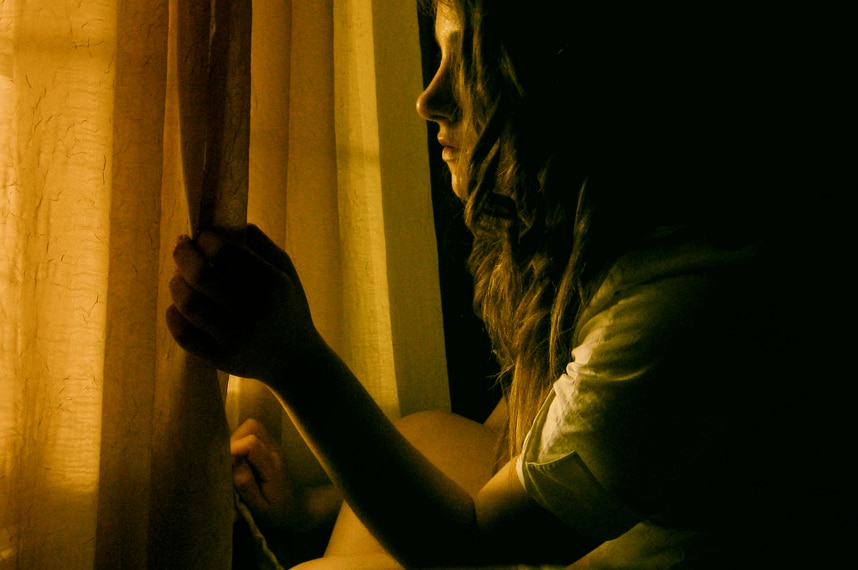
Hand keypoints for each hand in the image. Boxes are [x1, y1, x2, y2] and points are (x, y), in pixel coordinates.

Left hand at [167, 224, 321, 380]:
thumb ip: (260, 244)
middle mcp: (252, 311)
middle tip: (182, 247)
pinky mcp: (219, 357)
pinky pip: (182, 333)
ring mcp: (234, 337)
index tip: (202, 236)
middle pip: (200, 275)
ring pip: (187, 303)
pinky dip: (174, 314)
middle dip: (183, 254)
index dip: (206, 239)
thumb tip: (223, 224)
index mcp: (271, 285)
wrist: (294, 359)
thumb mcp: (286, 272)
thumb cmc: (287, 307)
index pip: (226, 253)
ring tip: (180, 276)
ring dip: (176, 282)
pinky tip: (180, 306)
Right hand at [230, 418, 297, 530]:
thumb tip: (231, 459)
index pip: (251, 443)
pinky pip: (254, 435)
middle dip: (234, 439)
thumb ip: (245, 483)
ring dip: (238, 440)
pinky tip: (239, 461)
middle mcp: (275, 451)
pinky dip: (242, 442)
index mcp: (272, 466)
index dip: (233, 448)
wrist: (294, 512)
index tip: (223, 463)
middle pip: (252, 427)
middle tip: (227, 461)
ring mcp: (274, 447)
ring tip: (232, 461)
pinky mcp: (270, 448)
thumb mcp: (258, 507)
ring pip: (253, 428)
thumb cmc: (274, 514)